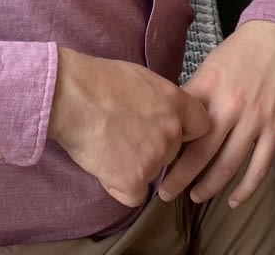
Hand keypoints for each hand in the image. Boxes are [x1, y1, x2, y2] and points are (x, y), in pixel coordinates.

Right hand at [48, 48, 210, 206]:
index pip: (201, 126)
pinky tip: (105, 165)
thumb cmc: (99, 80)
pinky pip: (135, 194)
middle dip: (154, 148)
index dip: (185, 130)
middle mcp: (172, 131)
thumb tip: (162, 111)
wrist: (73, 97)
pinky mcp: (134, 181)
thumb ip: (161, 100)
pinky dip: (120, 186)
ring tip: (109, 146)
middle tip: (126, 136)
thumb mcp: (141, 78)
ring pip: (152, 172)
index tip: (168, 131)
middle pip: (173, 151)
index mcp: (176, 102)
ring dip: (135, 167)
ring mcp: (155, 157)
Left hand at [158, 20, 274, 207]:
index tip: (154, 162)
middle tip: (165, 193)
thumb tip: (170, 121)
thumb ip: (192, 94)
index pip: (182, 127)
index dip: (166, 149)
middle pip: (200, 153)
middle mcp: (230, 106)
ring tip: (194, 197)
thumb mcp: (208, 66)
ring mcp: (255, 119)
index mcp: (208, 88)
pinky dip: (246, 188)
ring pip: (228, 165)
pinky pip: (260, 166)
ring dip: (209, 187)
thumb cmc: (238, 52)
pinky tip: (233, 200)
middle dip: (179, 178)